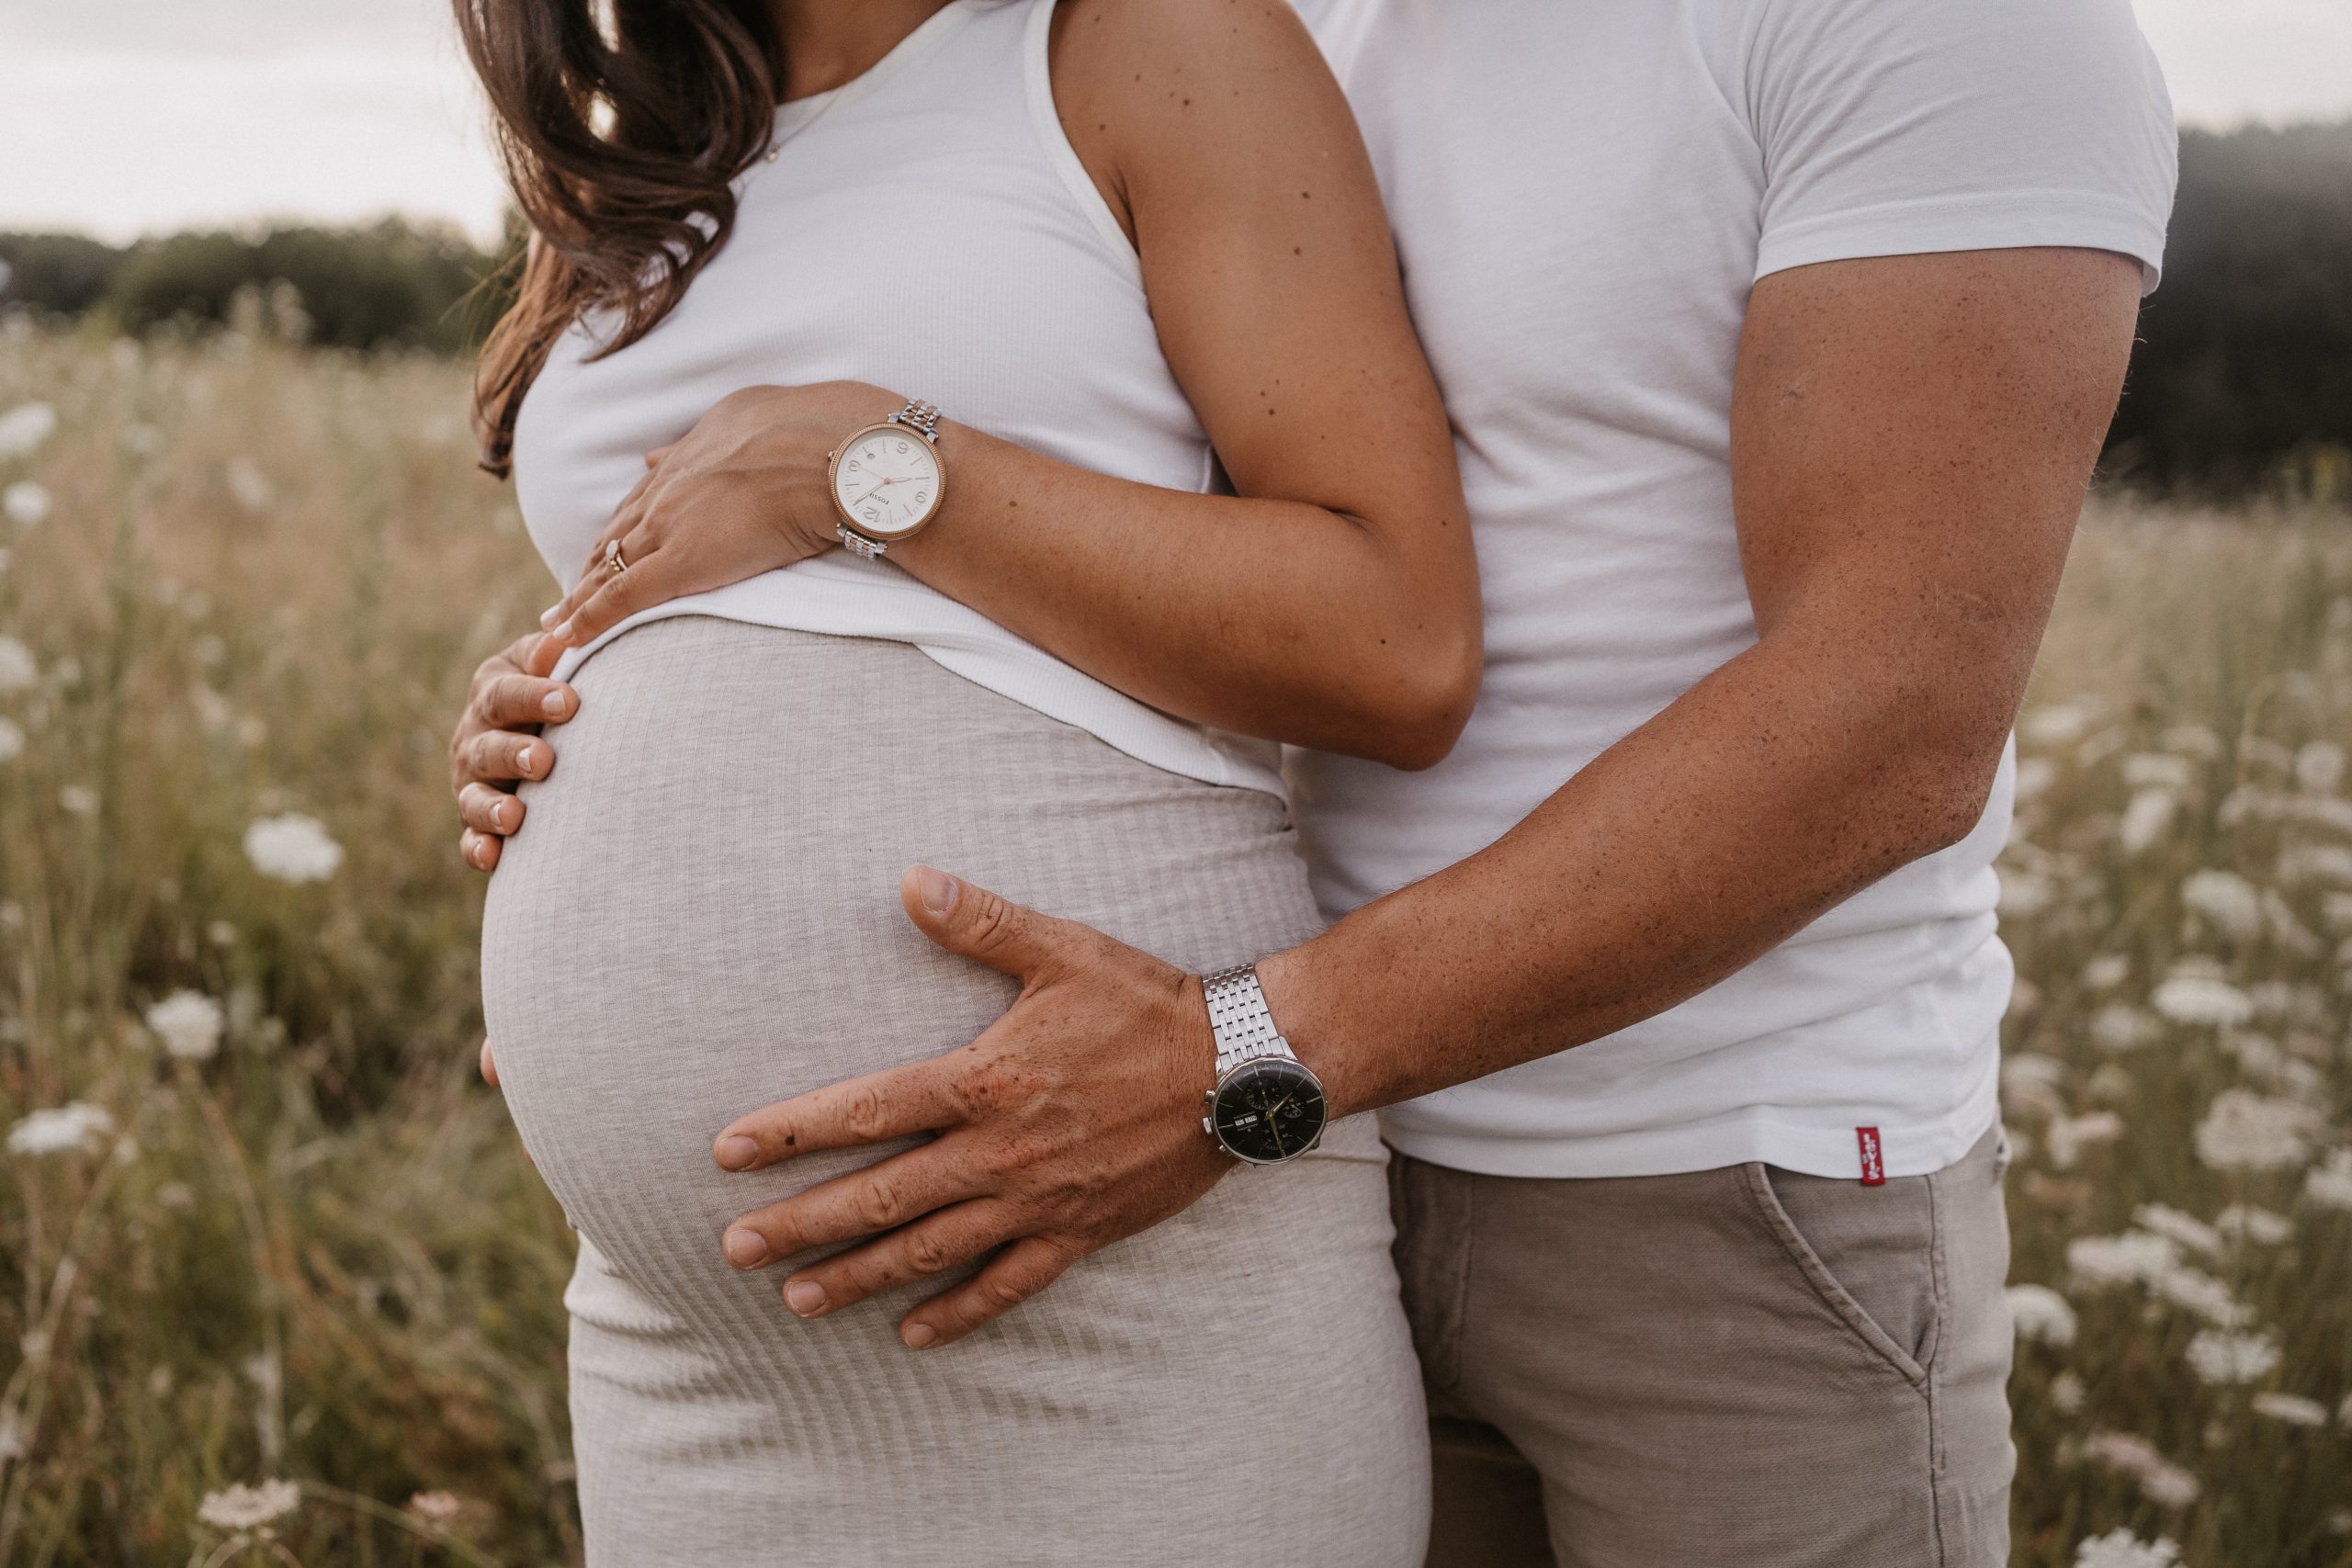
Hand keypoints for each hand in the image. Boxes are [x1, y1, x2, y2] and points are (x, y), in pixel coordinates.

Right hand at [449, 629, 573, 872]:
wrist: (539, 725)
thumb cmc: (556, 688)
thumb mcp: (548, 664)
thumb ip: (552, 653)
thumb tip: (563, 636)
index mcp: (491, 692)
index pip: (506, 694)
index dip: (535, 697)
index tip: (570, 702)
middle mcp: (474, 737)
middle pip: (488, 747)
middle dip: (514, 754)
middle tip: (544, 761)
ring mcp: (472, 782)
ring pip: (474, 796)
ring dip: (492, 807)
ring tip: (515, 816)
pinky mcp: (475, 820)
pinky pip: (471, 839)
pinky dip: (479, 848)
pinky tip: (493, 857)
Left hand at [539, 380, 901, 652]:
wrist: (828, 457)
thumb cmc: (811, 431)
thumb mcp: (748, 414)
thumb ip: (707, 435)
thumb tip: (667, 454)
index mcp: (689, 459)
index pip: (644, 501)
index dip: (623, 530)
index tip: (606, 550)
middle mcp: (667, 492)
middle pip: (616, 536)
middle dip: (590, 567)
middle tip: (568, 596)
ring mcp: (669, 528)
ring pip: (607, 568)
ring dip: (577, 598)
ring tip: (555, 626)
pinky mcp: (679, 564)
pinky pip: (621, 597)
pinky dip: (588, 618)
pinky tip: (567, 638)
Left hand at [709, 868, 1231, 1348]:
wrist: (1242, 1069)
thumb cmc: (1147, 1003)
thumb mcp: (1062, 950)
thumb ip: (981, 921)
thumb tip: (910, 879)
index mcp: (986, 1079)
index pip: (867, 1109)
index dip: (792, 1131)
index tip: (727, 1152)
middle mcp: (1001, 1151)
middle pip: (881, 1195)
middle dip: (802, 1223)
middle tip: (733, 1248)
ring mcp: (1039, 1200)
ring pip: (930, 1250)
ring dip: (858, 1276)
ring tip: (796, 1299)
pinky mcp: (1079, 1232)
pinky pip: (1009, 1284)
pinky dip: (959, 1312)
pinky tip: (913, 1334)